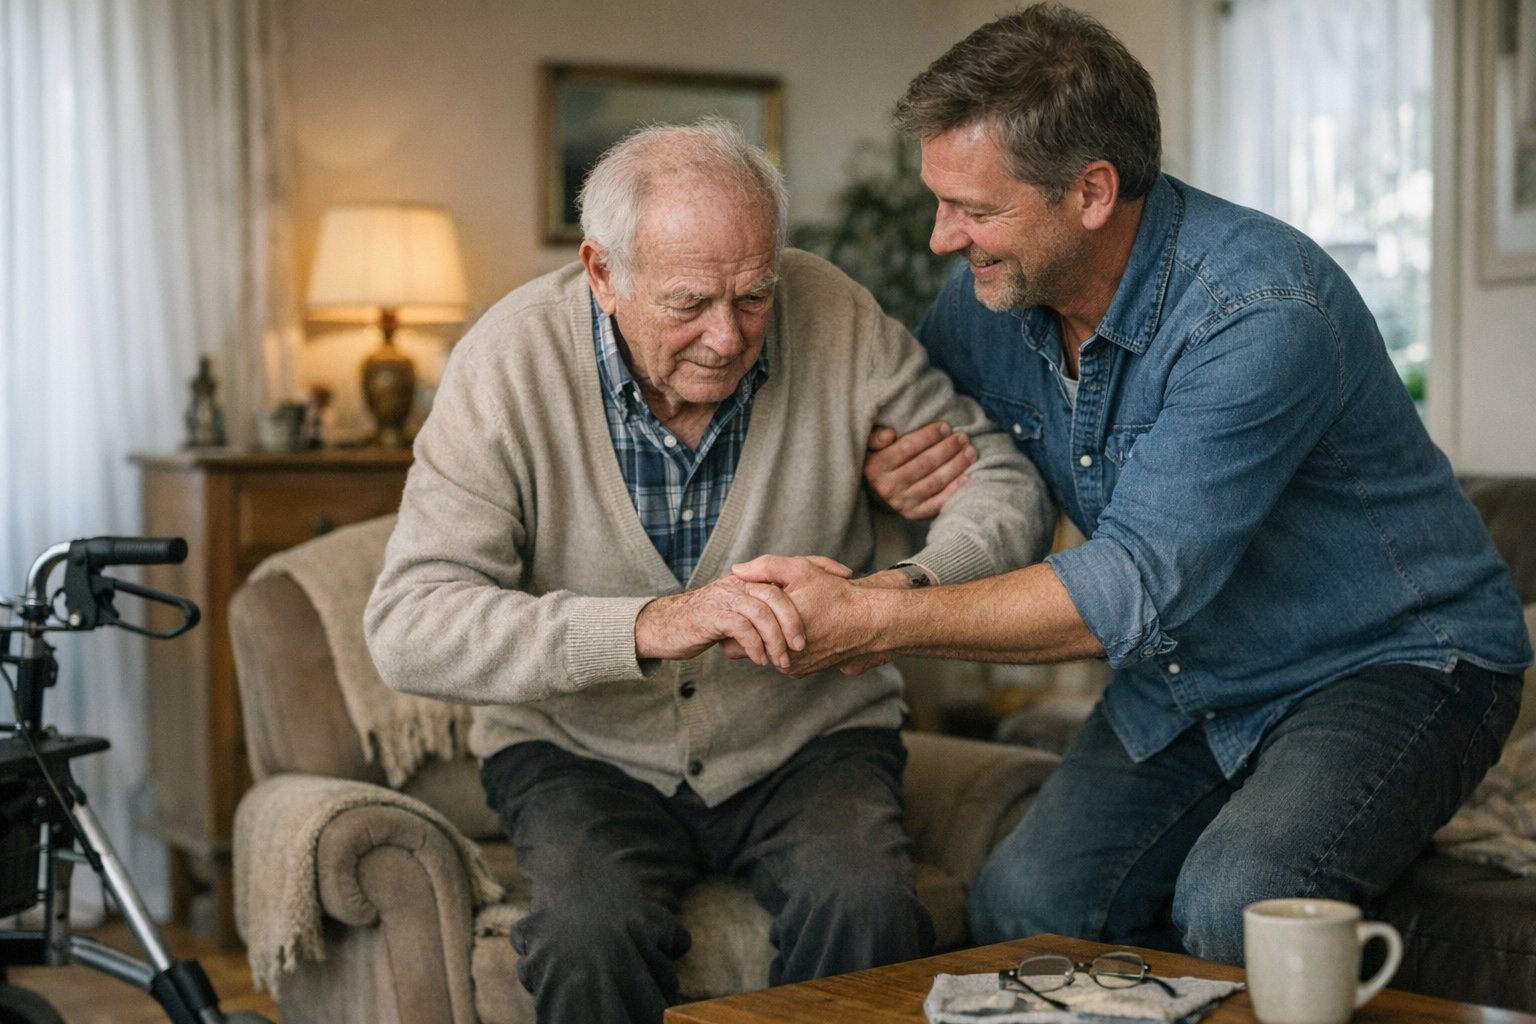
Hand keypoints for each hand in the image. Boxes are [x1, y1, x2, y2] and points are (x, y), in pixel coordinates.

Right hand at [635, 574, 810, 669]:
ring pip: (761, 612)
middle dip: (794, 621)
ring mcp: (724, 597)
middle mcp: (738, 583)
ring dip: (776, 640)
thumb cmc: (704, 623)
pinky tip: (760, 660)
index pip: (785, 575)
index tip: (834, 593)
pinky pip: (741, 628)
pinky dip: (755, 646)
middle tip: (802, 646)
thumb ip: (758, 614)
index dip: (811, 581)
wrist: (663, 627)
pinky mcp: (711, 615)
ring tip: (783, 660)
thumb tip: (788, 630)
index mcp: (748, 580)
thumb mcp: (736, 614)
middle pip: (776, 594)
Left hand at [728, 555, 886, 676]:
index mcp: (772, 636)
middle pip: (749, 645)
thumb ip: (765, 567)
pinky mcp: (804, 671)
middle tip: (759, 610)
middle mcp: (780, 658)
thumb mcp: (800, 570)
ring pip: (768, 651)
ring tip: (785, 617)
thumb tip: (737, 570)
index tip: (741, 607)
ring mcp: (792, 668)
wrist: (871, 622)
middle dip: (752, 628)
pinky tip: (801, 628)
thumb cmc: (836, 596)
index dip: (736, 619)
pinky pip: (785, 658)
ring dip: (771, 637)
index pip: (733, 637)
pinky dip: (787, 645)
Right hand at [864, 422, 975, 519]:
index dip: (928, 436)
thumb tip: (889, 435)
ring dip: (955, 466)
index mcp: (875, 467)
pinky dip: (954, 491)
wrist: (875, 489)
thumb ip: (875, 436)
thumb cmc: (877, 458)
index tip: (945, 426)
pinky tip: (967, 477)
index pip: (906, 448)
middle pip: (924, 465)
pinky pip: (937, 503)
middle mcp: (888, 487)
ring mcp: (901, 503)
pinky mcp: (913, 514)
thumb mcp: (868, 445)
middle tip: (962, 437)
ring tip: (970, 452)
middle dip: (947, 449)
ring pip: (934, 483)